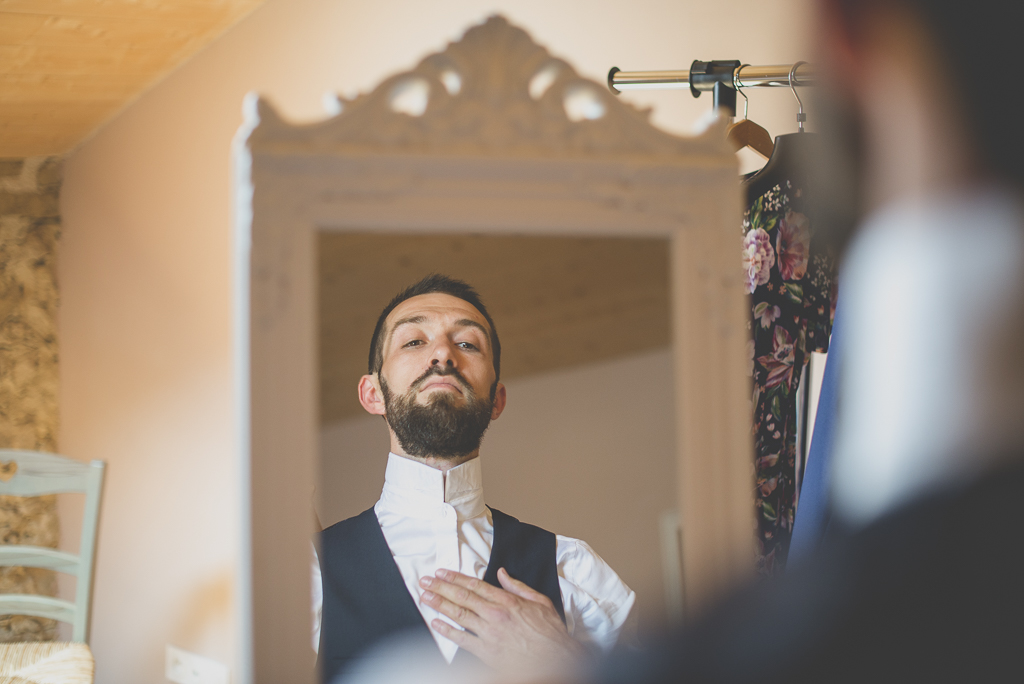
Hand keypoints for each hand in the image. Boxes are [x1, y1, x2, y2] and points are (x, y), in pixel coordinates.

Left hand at [419, 567, 587, 676]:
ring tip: (425, 597)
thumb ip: (518, 586)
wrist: (556, 660)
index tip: (442, 573)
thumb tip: (502, 573)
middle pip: (462, 597)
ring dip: (439, 604)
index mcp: (507, 601)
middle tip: (425, 581)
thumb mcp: (540, 601)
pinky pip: (462, 639)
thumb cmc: (550, 633)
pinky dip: (447, 631)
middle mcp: (495, 615)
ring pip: (459, 615)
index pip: (475, 585)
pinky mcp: (487, 652)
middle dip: (441, 587)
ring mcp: (490, 633)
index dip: (455, 578)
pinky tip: (436, 624)